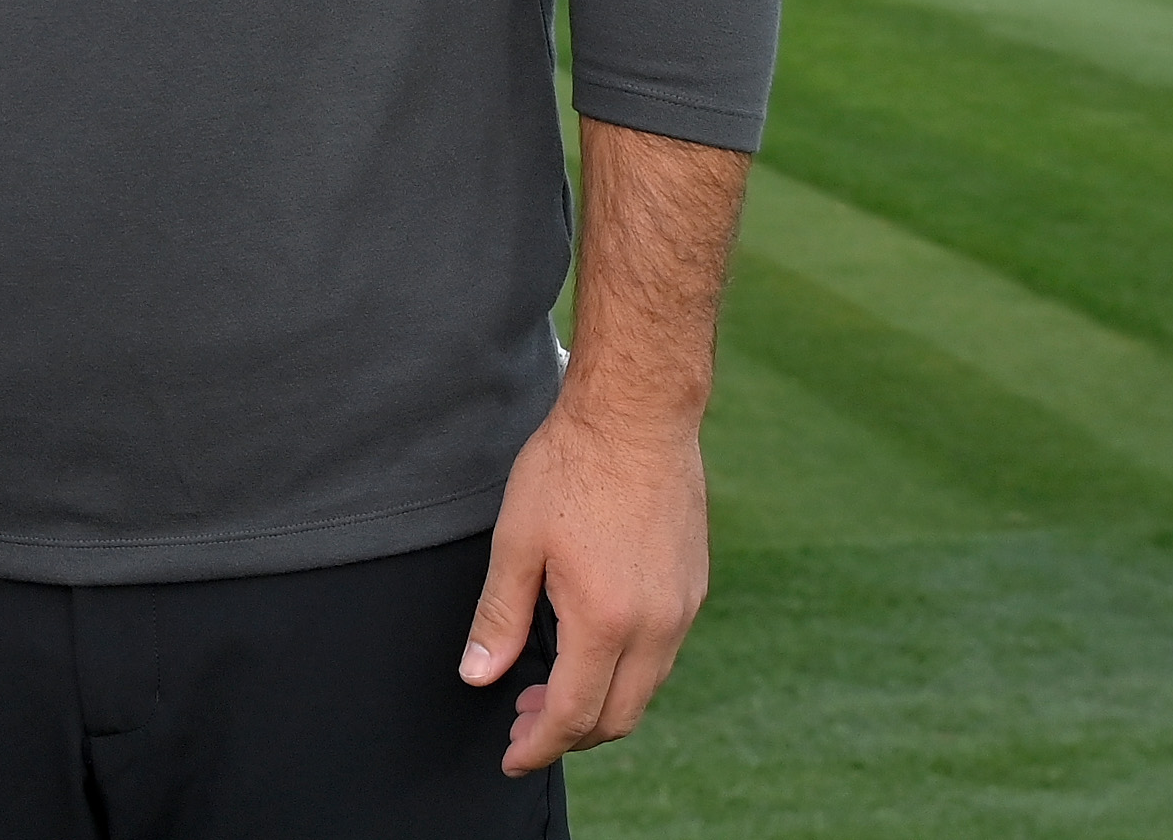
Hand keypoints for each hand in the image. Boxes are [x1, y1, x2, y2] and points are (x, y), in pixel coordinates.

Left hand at [459, 401, 710, 773]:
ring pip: (644, 690)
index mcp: (606, 620)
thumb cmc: (571, 467)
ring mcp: (682, 608)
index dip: (538, 746)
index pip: (572, 714)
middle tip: (523, 722)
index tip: (512, 757)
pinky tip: (589, 647)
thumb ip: (498, 616)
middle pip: (617, 717)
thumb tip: (479, 676)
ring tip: (549, 687)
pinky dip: (625, 672)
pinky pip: (662, 656)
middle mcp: (655, 625)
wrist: (639, 415)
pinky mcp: (693, 588)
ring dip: (599, 704)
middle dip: (568, 735)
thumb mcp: (517, 540)